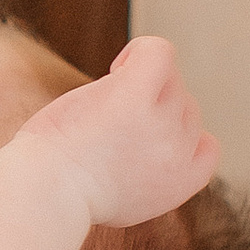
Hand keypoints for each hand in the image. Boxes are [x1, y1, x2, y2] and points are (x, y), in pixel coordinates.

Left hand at [22, 35, 219, 227]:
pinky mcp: (135, 95)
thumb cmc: (62, 194)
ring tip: (98, 105)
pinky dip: (140, 49)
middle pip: (182, 107)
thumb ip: (147, 173)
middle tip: (100, 129)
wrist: (44, 193)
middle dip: (146, 110)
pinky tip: (115, 68)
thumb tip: (141, 138)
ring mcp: (161, 122)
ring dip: (135, 83)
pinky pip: (158, 51)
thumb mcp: (122, 200)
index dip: (174, 134)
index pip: (205, 144)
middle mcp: (179, 152)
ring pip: (169, 78)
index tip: (137, 141)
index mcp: (180, 183)